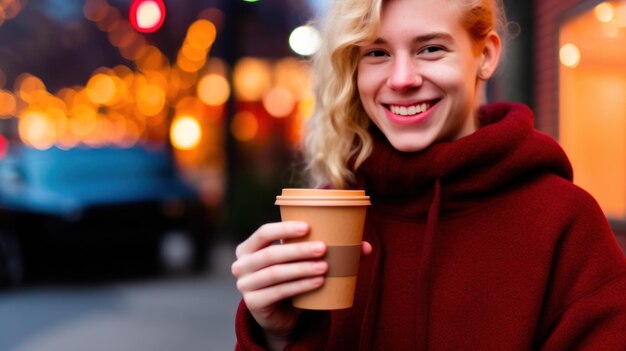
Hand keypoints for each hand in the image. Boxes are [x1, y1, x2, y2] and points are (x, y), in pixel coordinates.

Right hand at [232, 221, 372, 342]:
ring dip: (302, 268)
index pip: (263, 232)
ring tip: (325, 267)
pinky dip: (300, 286)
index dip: (284, 228)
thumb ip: (328, 251)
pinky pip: (278, 292)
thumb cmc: (291, 279)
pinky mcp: (253, 303)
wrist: (280, 315)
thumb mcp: (303, 262)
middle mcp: (242, 264)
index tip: (309, 226)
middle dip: (298, 249)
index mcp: (250, 247)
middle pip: (271, 254)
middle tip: (324, 248)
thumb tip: (365, 246)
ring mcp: (245, 285)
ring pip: (276, 273)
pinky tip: (318, 282)